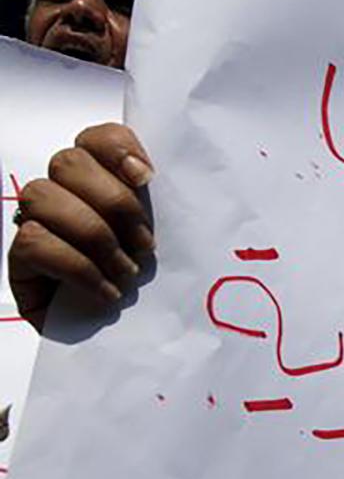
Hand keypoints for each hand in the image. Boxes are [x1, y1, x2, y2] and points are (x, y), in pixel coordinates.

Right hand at [10, 123, 154, 330]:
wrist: (128, 340)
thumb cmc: (153, 284)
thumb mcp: (170, 240)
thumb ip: (170, 206)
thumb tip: (188, 177)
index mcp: (102, 179)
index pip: (96, 138)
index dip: (117, 148)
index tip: (147, 178)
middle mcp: (64, 192)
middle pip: (69, 162)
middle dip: (113, 202)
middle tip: (145, 244)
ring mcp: (37, 221)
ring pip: (43, 195)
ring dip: (95, 237)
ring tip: (127, 272)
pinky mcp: (20, 258)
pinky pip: (34, 242)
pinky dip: (77, 267)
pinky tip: (106, 291)